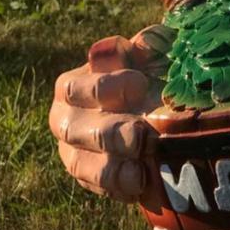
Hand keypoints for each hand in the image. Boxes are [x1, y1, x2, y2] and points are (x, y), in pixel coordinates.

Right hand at [48, 31, 162, 200]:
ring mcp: (74, 153)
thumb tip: (142, 45)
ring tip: (141, 162)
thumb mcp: (154, 54)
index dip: (105, 87)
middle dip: (109, 132)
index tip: (139, 84)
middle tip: (140, 134)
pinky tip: (140, 181)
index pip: (76, 88)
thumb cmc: (151, 75)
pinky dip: (117, 185)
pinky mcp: (90, 180)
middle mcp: (65, 120)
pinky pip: (97, 187)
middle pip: (75, 130)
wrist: (163, 116)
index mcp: (73, 86)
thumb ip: (151, 42)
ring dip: (111, 165)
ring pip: (81, 163)